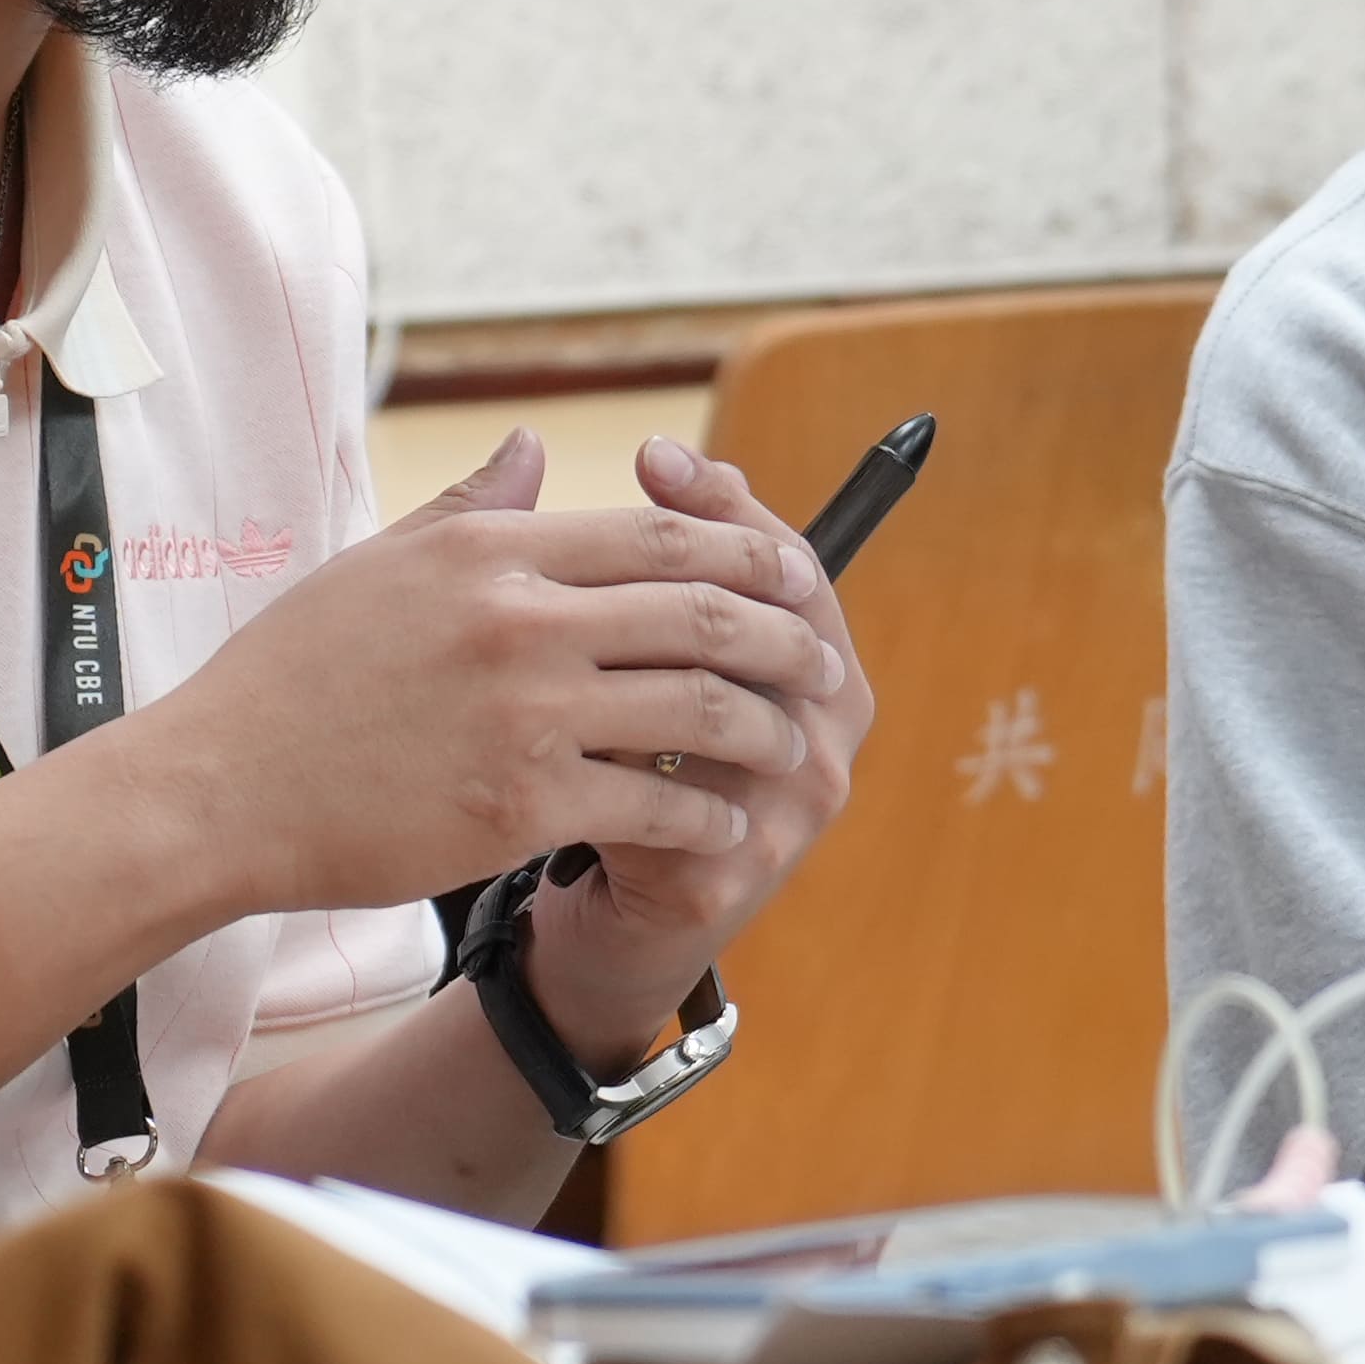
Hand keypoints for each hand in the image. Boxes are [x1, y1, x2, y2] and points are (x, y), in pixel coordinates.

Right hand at [125, 429, 859, 953]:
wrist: (218, 790)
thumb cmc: (289, 680)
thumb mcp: (377, 566)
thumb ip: (470, 509)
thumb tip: (532, 447)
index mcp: (493, 551)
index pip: (661, 535)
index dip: (750, 554)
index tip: (794, 574)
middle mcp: (521, 618)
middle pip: (706, 611)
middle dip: (788, 637)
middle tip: (821, 663)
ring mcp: (526, 711)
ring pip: (701, 709)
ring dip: (766, 732)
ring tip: (791, 750)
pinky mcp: (522, 802)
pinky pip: (657, 804)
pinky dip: (708, 818)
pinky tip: (723, 827)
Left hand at [509, 437, 875, 1053]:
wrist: (615, 916)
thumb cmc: (633, 763)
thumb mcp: (646, 656)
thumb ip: (660, 564)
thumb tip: (657, 447)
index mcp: (819, 671)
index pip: (791, 566)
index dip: (726, 506)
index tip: (650, 454)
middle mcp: (824, 737)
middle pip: (773, 625)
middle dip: (682, 568)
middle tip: (602, 519)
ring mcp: (786, 810)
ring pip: (721, 707)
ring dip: (637, 667)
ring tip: (555, 624)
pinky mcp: (727, 872)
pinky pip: (669, 794)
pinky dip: (603, 758)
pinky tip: (540, 729)